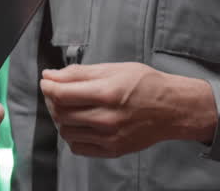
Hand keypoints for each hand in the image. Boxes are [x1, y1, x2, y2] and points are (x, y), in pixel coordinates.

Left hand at [39, 62, 216, 157]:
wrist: (173, 109)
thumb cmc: (145, 84)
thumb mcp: (113, 69)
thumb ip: (79, 73)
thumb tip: (50, 75)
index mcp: (107, 94)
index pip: (61, 94)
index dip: (47, 86)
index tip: (46, 81)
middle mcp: (107, 119)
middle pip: (61, 114)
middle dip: (52, 101)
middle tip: (57, 92)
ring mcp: (109, 138)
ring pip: (66, 132)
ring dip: (61, 118)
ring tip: (69, 107)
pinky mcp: (113, 150)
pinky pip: (79, 148)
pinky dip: (72, 136)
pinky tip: (80, 124)